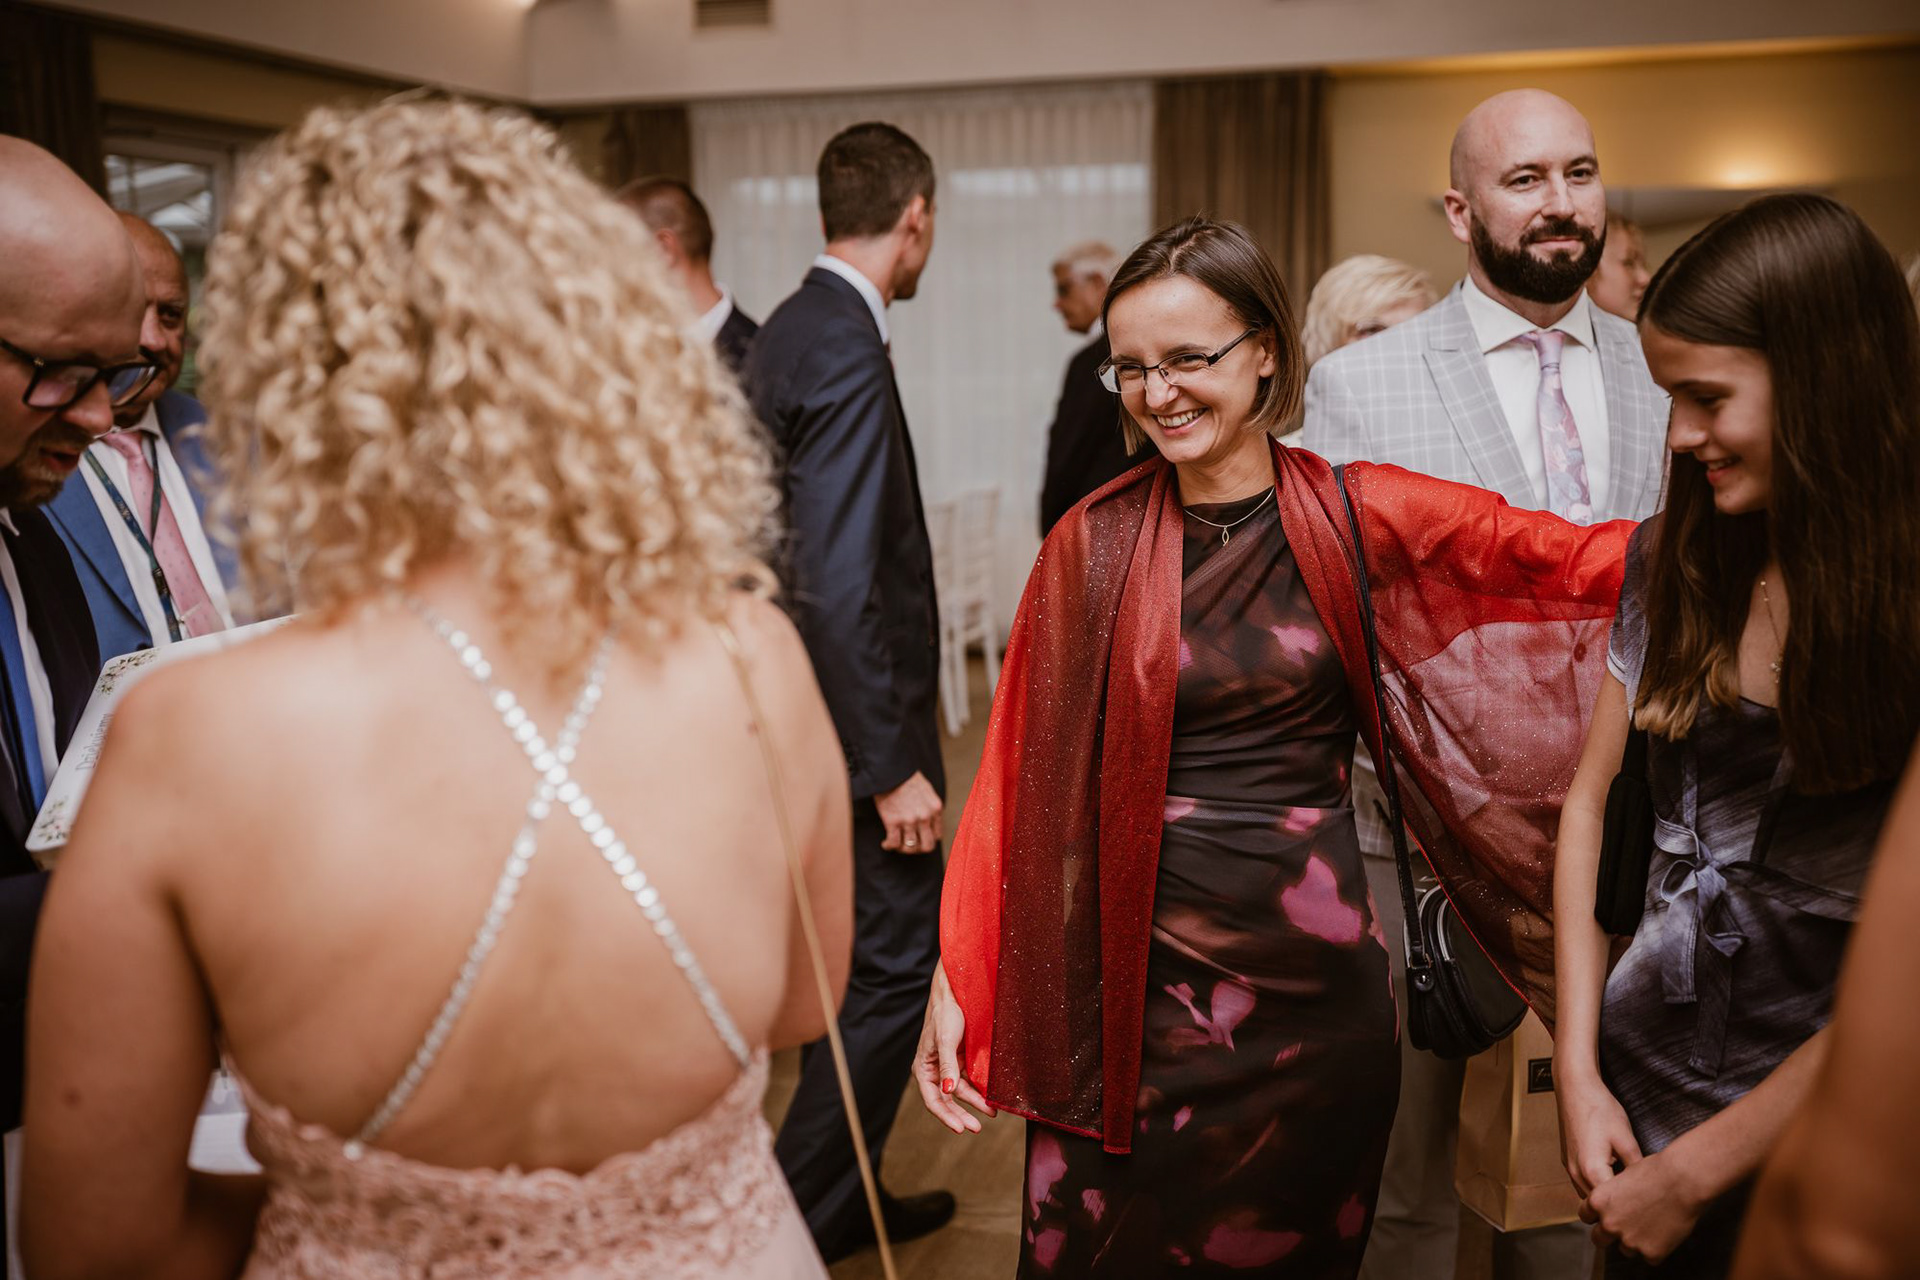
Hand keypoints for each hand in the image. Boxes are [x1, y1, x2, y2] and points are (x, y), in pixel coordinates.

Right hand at [875, 772, 941, 853]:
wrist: (890, 770)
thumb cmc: (907, 778)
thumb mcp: (928, 791)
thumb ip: (931, 808)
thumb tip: (929, 823)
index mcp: (935, 808)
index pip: (938, 835)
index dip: (929, 839)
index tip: (921, 838)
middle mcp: (925, 816)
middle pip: (927, 846)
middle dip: (919, 849)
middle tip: (911, 845)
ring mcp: (909, 820)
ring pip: (910, 848)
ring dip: (903, 849)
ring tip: (897, 844)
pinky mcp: (893, 821)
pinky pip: (893, 843)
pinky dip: (889, 846)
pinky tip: (885, 843)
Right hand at [914, 963, 995, 1133]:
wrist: (956, 993)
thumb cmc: (945, 1015)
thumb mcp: (946, 1041)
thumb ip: (947, 1067)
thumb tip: (948, 1093)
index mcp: (923, 1069)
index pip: (933, 1100)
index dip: (946, 1116)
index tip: (961, 1128)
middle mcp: (935, 1072)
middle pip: (947, 1101)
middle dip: (962, 1115)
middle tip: (977, 1128)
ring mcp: (949, 1068)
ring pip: (962, 1093)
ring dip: (975, 1103)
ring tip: (992, 1113)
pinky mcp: (962, 1062)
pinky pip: (971, 1081)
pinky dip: (980, 1091)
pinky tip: (991, 1098)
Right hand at [1556, 1061, 1643, 1198]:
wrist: (1575, 1088)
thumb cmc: (1601, 1110)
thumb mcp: (1626, 1139)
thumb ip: (1636, 1167)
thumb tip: (1649, 1187)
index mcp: (1592, 1171)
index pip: (1614, 1205)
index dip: (1633, 1208)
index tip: (1650, 1206)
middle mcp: (1576, 1174)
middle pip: (1599, 1205)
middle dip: (1618, 1207)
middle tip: (1642, 1203)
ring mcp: (1569, 1168)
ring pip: (1589, 1196)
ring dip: (1606, 1197)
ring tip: (1629, 1191)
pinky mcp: (1567, 1161)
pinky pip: (1583, 1183)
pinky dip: (1597, 1186)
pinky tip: (1614, 1175)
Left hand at [1580, 1148, 1706, 1263]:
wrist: (1683, 1181)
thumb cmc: (1656, 1171)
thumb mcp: (1623, 1176)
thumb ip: (1612, 1195)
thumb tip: (1613, 1202)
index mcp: (1599, 1202)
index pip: (1585, 1216)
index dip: (1596, 1215)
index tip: (1606, 1214)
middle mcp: (1609, 1224)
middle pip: (1599, 1239)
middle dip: (1608, 1235)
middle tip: (1624, 1228)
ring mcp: (1630, 1241)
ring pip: (1625, 1250)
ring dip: (1634, 1241)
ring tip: (1651, 1226)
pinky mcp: (1651, 1252)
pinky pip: (1650, 1256)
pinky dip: (1657, 1248)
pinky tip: (1666, 1232)